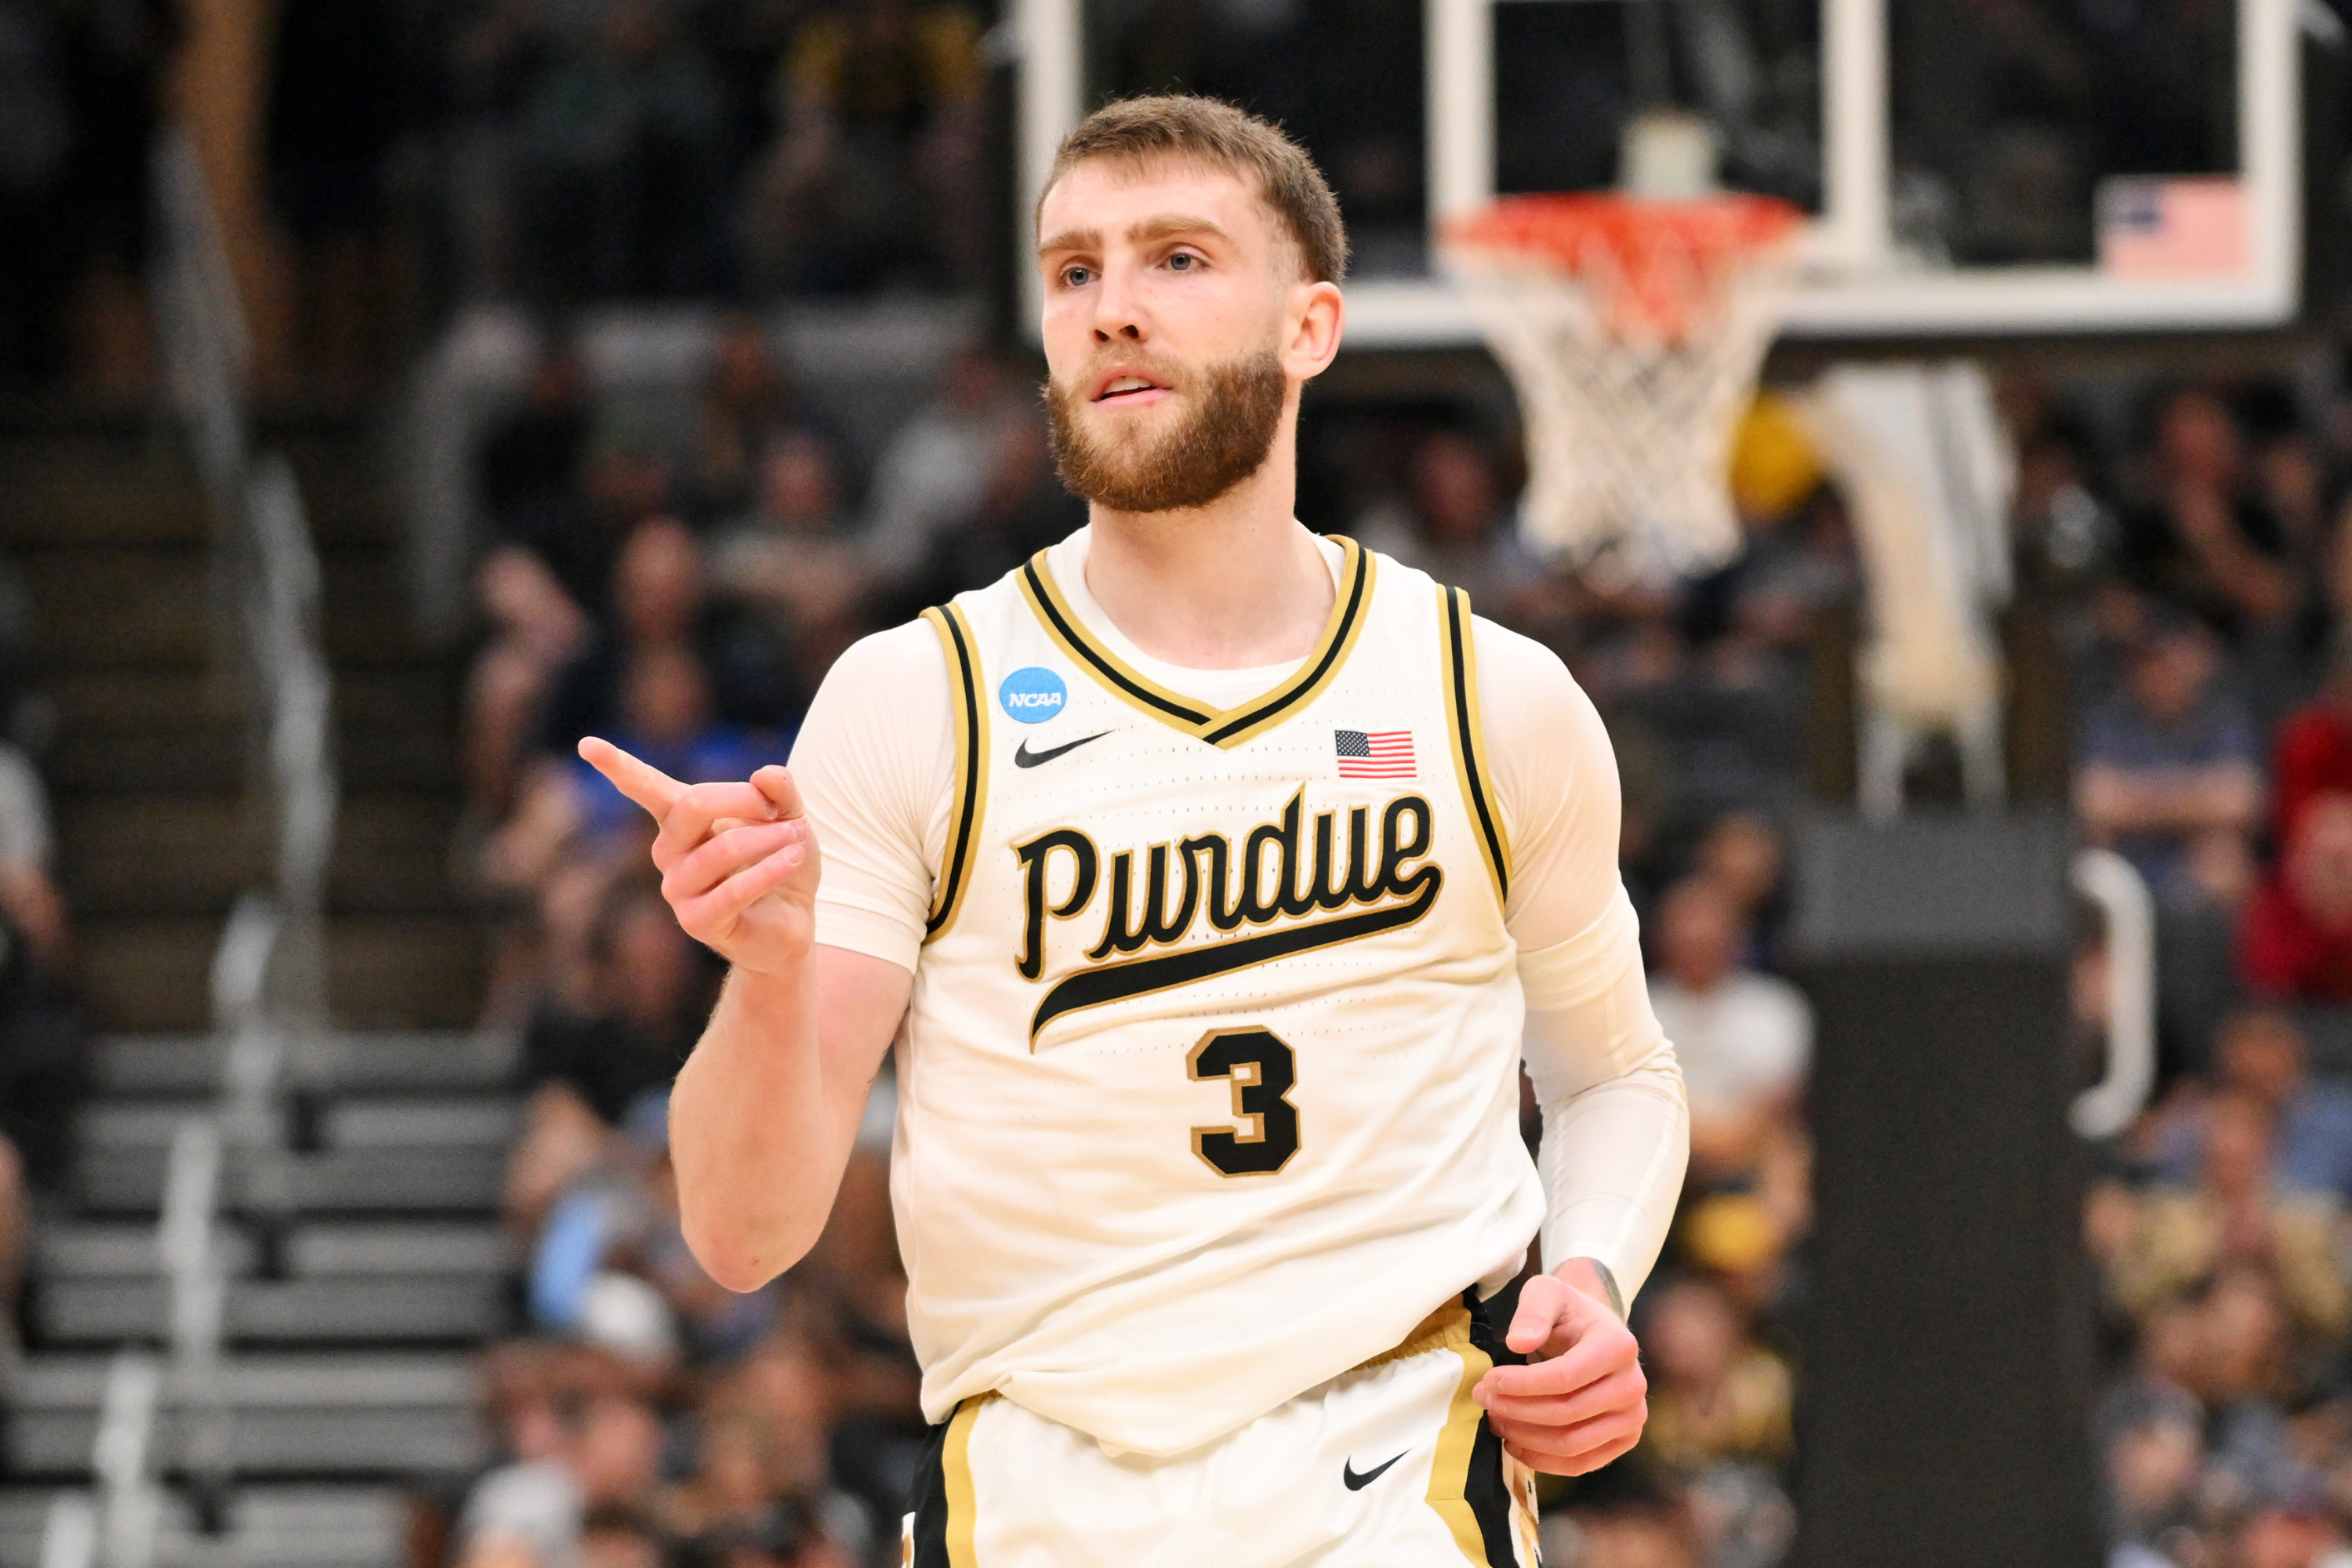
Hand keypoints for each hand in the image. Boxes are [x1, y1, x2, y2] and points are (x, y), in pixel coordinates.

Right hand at [578, 737, 819, 973]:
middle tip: (777, 810)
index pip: (646, 788)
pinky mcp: (697, 922)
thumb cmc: (782, 862)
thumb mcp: (790, 818)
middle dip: (744, 800)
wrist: (794, 922)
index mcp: (682, 820)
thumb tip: (766, 774)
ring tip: (797, 840)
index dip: (618, 766)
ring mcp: (678, 889)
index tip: (588, 745)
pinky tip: (793, 858)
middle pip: (693, 807)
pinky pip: (733, 890)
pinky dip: (769, 870)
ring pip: (721, 849)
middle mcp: (669, 852)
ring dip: (767, 839)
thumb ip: (780, 793)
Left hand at [1471, 1264, 1647, 1475]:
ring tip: (1495, 1419)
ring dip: (1524, 1437)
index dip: (1521, 1385)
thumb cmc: (1567, 1312)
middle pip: (1566, 1414)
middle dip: (1516, 1410)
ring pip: (1571, 1444)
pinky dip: (1542, 1459)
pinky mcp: (1623, 1441)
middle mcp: (1633, 1386)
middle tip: (1483, 1399)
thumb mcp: (1547, 1293)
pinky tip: (1514, 1442)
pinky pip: (1580, 1463)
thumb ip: (1533, 1312)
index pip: (1564, 1377)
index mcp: (1619, 1346)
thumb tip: (1518, 1343)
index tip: (1488, 1381)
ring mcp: (1632, 1418)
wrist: (1595, 1332)